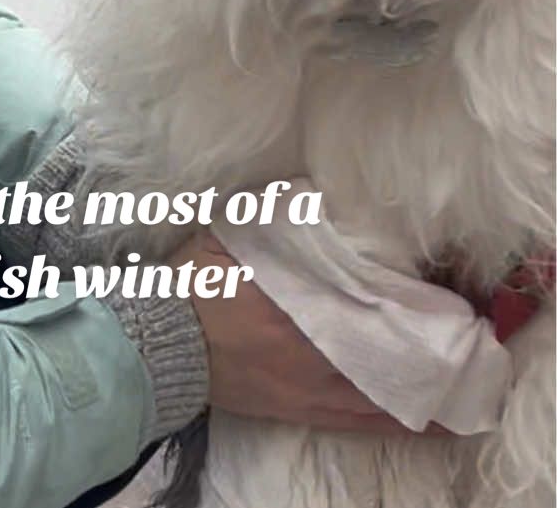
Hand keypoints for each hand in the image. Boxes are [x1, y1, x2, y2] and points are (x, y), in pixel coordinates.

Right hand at [167, 233, 448, 435]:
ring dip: (419, 373)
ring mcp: (310, 383)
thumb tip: (317, 192)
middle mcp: (313, 342)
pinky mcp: (301, 408)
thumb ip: (281, 213)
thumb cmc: (193, 281)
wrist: (158, 340)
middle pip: (384, 339)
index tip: (438, 278)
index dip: (410, 288)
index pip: (370, 292)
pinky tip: (424, 412)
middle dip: (423, 330)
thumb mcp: (234, 230)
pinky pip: (363, 419)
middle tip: (453, 318)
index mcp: (298, 293)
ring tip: (448, 360)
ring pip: (382, 384)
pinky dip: (398, 415)